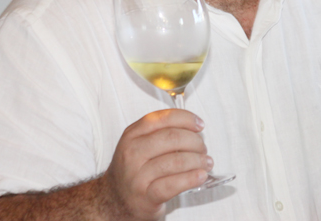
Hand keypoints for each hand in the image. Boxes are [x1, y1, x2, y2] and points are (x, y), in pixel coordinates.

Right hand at [98, 109, 212, 220]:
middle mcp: (132, 153)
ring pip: (176, 161)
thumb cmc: (134, 170)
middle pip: (172, 138)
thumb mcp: (139, 145)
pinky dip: (191, 178)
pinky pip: (173, 184)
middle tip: (203, 148)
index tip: (200, 125)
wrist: (114, 200)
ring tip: (206, 163)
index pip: (163, 118)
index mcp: (132, 135)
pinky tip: (201, 176)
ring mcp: (137, 176)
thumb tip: (195, 128)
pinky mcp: (145, 196)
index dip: (186, 119)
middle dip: (195, 141)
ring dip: (198, 160)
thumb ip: (161, 133)